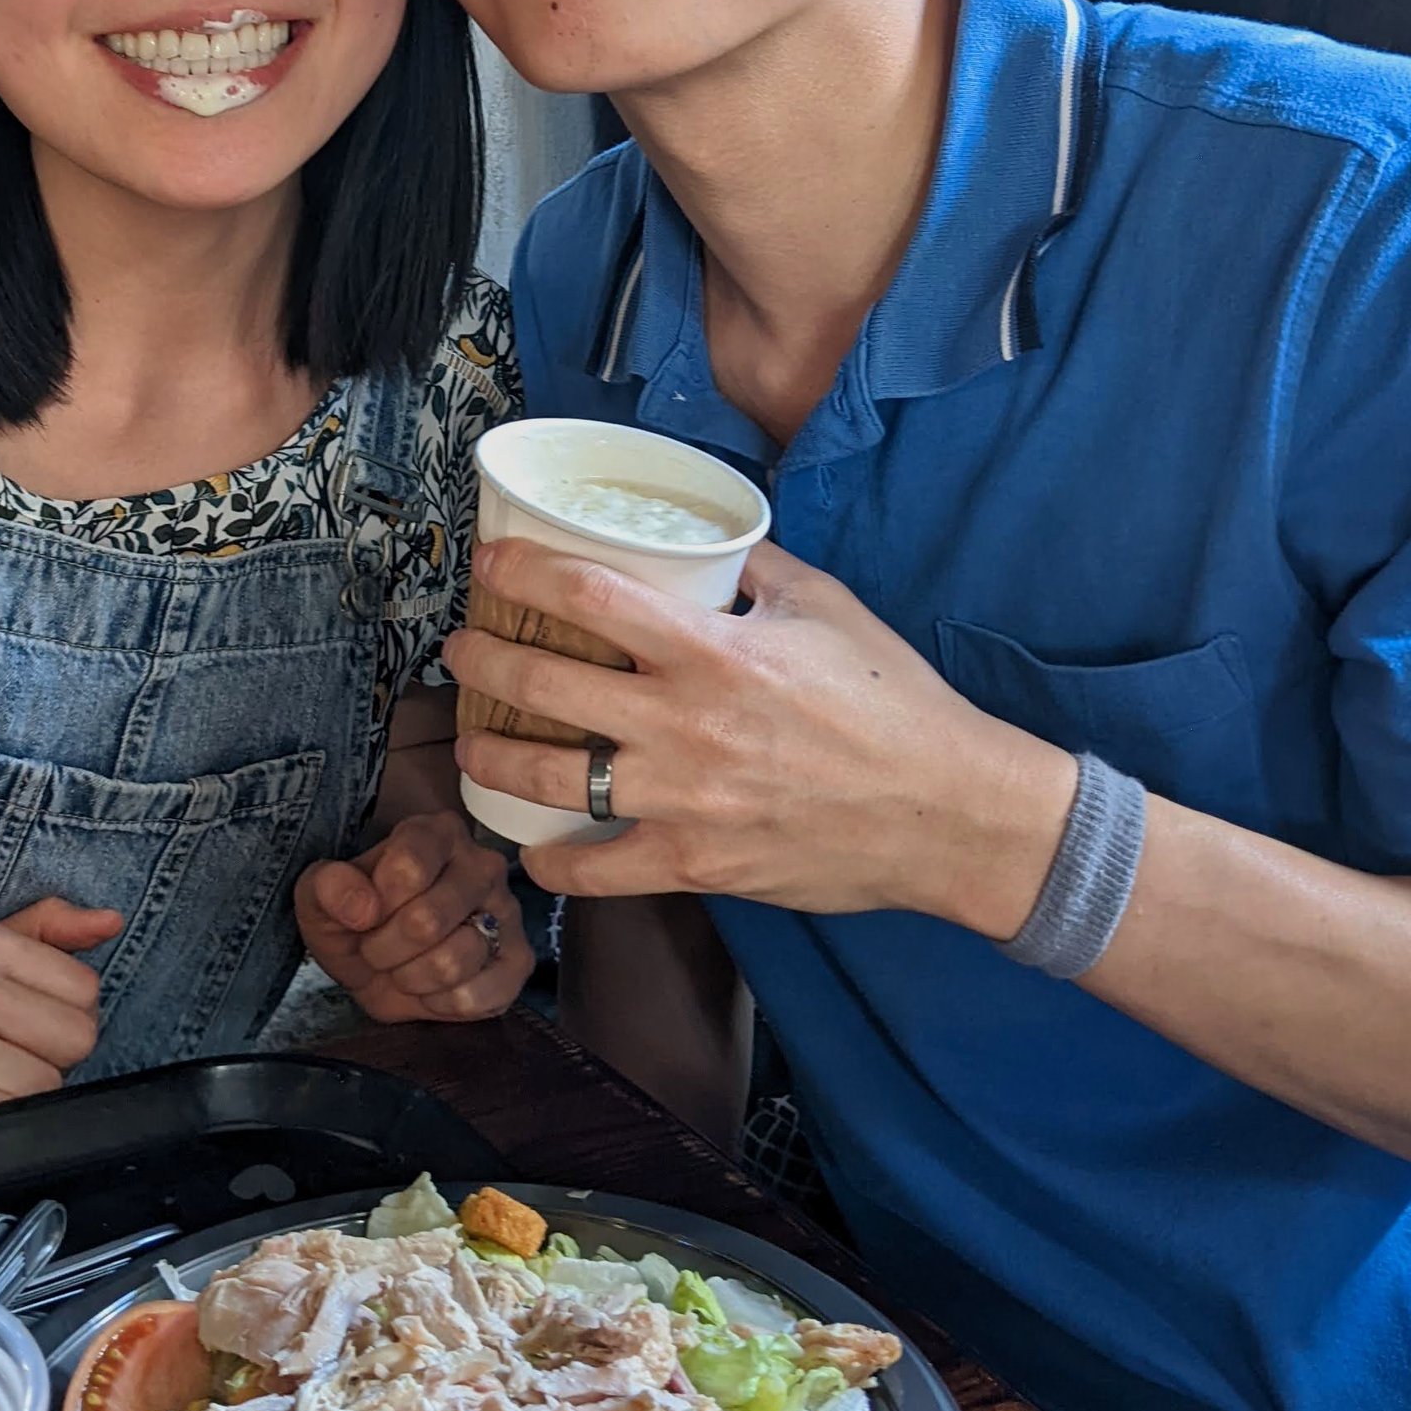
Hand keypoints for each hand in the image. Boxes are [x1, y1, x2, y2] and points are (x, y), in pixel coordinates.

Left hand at [295, 810, 532, 1021]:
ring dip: (411, 978)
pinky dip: (441, 1004)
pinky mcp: (518, 961)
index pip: (407, 868)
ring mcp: (506, 913)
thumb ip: (328, 887)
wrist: (379, 961)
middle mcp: (482, 864)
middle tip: (376, 949)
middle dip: (385, 949)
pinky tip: (430, 990)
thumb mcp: (320, 896)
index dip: (372, 906)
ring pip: (453, 961)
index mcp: (435, 833)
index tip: (363, 914)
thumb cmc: (357, 919)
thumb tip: (363, 907)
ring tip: (403, 968)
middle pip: (427, 920)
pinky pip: (479, 996)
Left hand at [444, 538, 1074, 928]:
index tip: (489, 566)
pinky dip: (553, 862)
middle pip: (547, 683)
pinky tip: (531, 847)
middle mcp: (685, 724)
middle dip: (484, 661)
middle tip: (463, 650)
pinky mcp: (696, 864)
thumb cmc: (894, 702)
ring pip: (552, 779)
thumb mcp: (825, 605)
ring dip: (493, 757)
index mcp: (714, 651)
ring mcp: (684, 801)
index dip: (524, 574)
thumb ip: (755, 568)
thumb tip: (705, 540)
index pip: (590, 596)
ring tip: (472, 743)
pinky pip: (597, 869)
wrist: (947, 811)